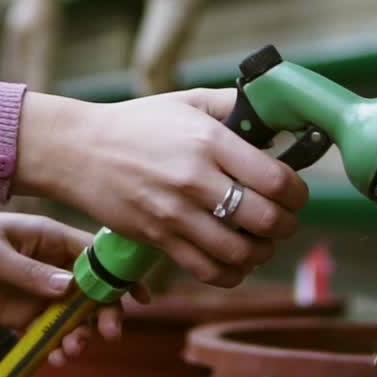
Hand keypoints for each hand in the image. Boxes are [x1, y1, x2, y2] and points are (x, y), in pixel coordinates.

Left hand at [0, 186, 146, 364]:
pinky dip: (55, 346)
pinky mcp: (19, 312)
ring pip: (72, 316)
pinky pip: (46, 332)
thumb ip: (31, 273)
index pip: (96, 256)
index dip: (120, 276)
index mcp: (51, 239)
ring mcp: (36, 290)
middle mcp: (50, 265)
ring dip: (80, 335)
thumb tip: (69, 288)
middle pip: (92, 291)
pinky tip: (56, 357)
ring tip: (73, 351)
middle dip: (105, 314)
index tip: (140, 299)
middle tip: (107, 334)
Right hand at [16, 88, 308, 287]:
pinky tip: (234, 261)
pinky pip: (208, 271)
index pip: (277, 179)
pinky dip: (231, 273)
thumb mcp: (187, 102)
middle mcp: (195, 179)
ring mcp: (175, 213)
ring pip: (240, 252)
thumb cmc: (136, 124)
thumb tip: (276, 118)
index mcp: (209, 141)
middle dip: (285, 225)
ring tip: (260, 242)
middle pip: (266, 220)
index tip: (295, 194)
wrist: (79, 150)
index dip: (298, 193)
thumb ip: (234, 106)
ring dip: (261, 253)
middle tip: (282, 220)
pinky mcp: (158, 239)